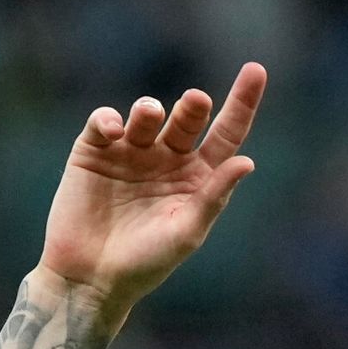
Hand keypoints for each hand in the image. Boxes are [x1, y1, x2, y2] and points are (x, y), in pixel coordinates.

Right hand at [38, 62, 266, 314]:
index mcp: (198, 177)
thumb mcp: (186, 231)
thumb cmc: (146, 263)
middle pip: (188, 120)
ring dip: (149, 109)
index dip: (242, 102)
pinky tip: (114, 129)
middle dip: (193, 108)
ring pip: (147, 115)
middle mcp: (168, 160)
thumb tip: (247, 162)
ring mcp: (131, 153)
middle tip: (196, 101)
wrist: (90, 278)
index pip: (227, 134)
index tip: (256, 70)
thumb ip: (214, 196)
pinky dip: (110, 119)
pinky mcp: (94, 152)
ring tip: (148, 115)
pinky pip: (105, 122)